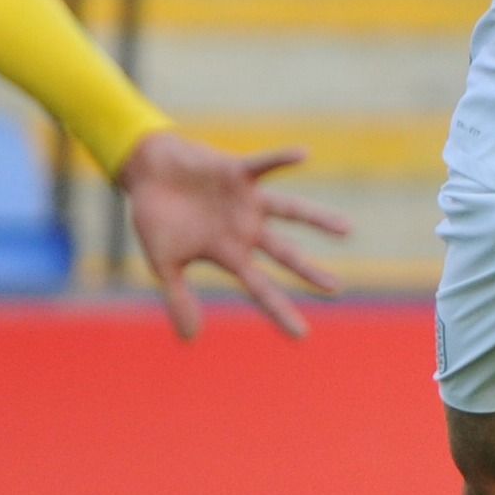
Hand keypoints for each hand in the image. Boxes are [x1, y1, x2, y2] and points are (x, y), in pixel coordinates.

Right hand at [118, 131, 348, 339]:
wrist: (147, 173)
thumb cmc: (156, 218)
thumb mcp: (164, 263)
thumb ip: (178, 298)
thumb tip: (191, 339)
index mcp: (229, 254)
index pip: (260, 288)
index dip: (280, 311)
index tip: (302, 335)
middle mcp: (245, 229)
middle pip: (285, 254)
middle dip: (308, 271)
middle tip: (335, 289)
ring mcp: (244, 200)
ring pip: (289, 211)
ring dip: (316, 219)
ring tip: (347, 231)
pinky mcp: (236, 171)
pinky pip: (263, 164)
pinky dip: (281, 159)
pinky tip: (303, 155)